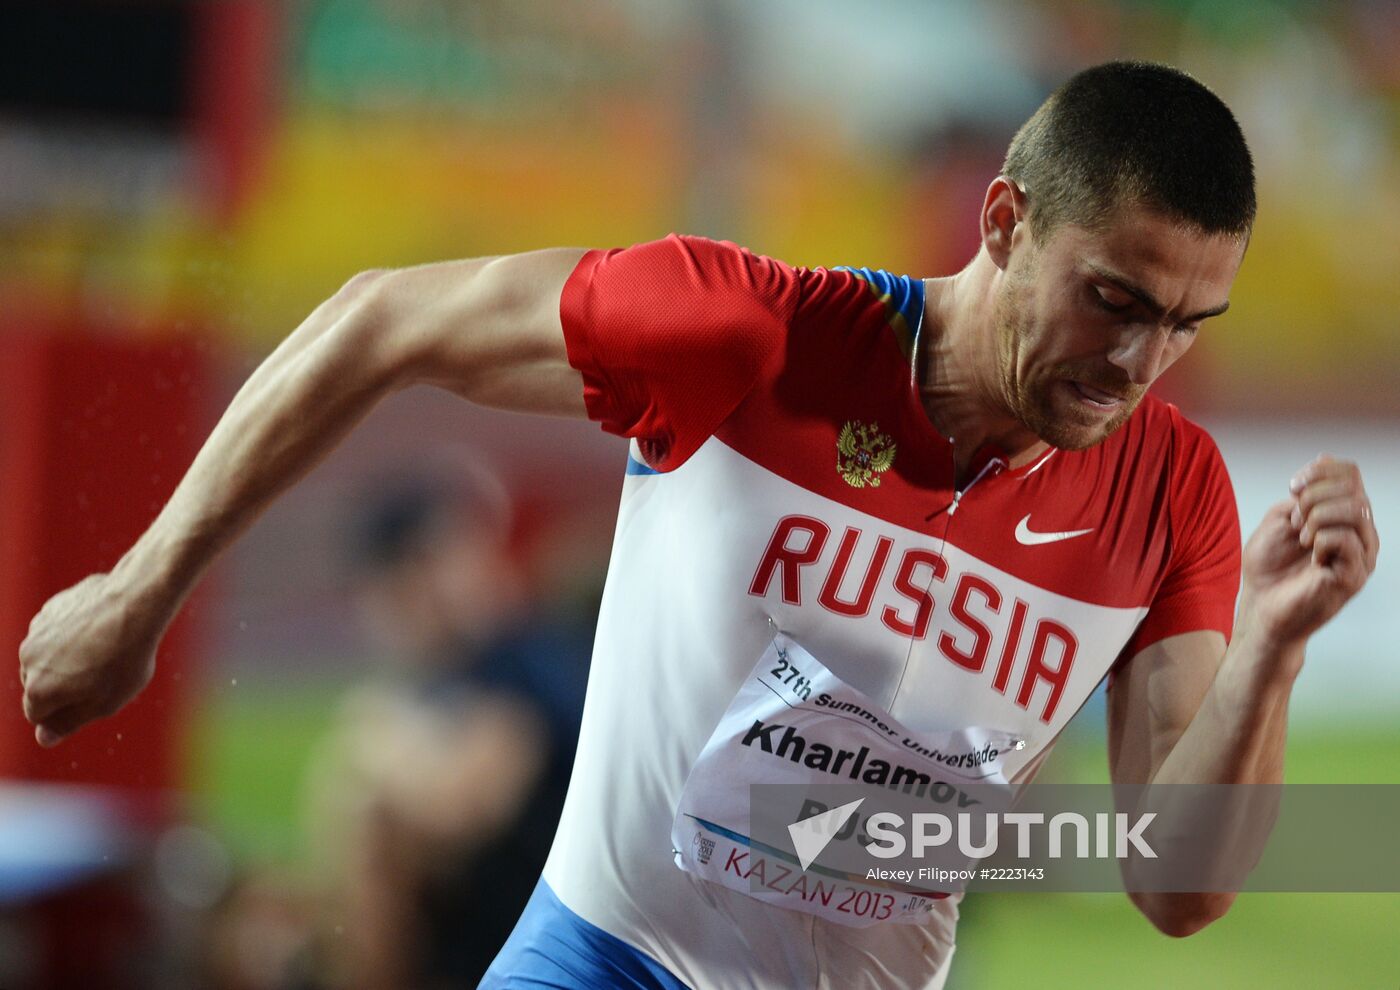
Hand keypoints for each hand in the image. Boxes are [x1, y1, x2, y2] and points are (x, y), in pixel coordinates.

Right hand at [18, 571, 164, 746]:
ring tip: (105, 649)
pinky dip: (73, 634)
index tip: (95, 697)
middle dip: (63, 685)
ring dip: (68, 659)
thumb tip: (43, 738)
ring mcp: (37, 631)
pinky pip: (58, 631)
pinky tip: (102, 628)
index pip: (39, 715)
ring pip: (48, 656)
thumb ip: (69, 723)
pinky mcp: (50, 609)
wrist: (136, 604)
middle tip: (103, 674)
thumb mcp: (105, 703)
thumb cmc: (125, 658)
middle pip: (39, 684)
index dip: (67, 712)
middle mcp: (28, 659)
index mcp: (38, 688)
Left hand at [1239, 455, 1378, 651]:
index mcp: (1343, 516)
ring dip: (1316, 518)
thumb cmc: (1269, 567)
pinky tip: (1310, 556)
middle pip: (1353, 488)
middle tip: (1294, 521)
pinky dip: (1320, 541)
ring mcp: (1361, 555)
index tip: (1292, 487)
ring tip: (1301, 538)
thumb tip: (1324, 461)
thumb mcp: (1279, 519)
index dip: (1321, 471)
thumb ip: (1302, 493)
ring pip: (1354, 510)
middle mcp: (1360, 532)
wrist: (1261, 605)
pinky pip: (1346, 540)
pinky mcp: (1355, 576)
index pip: (1350, 474)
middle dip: (1313, 497)